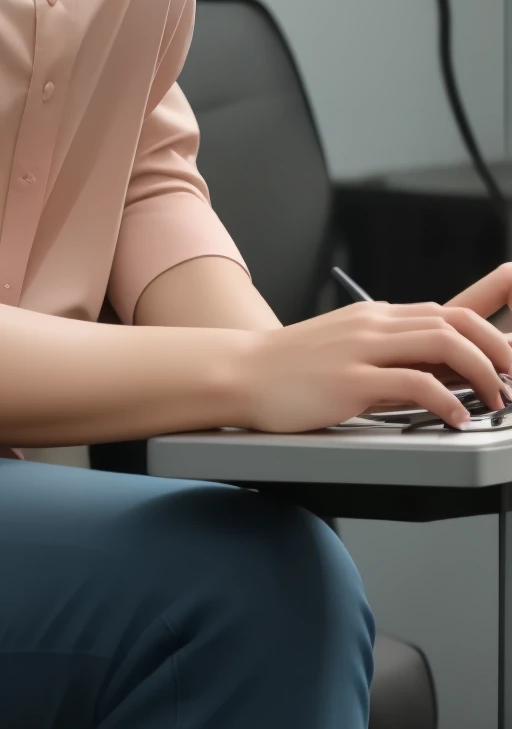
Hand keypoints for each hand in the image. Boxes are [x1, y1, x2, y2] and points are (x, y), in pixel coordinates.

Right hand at [236, 298, 511, 433]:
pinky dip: (445, 401)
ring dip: (481, 372)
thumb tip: (436, 375)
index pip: (450, 309)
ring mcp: (363, 349)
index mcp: (379, 317)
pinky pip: (412, 383)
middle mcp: (376, 324)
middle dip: (497, 348)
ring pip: (443, 344)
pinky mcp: (350, 379)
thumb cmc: (292, 367)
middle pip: (456, 322)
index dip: (492, 318)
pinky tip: (455, 419)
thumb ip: (390, 354)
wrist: (242, 372)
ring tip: (496, 400)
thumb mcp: (347, 349)